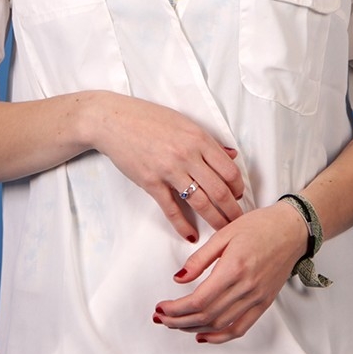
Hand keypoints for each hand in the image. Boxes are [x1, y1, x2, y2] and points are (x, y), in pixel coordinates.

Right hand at [91, 93, 243, 240]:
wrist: (113, 120)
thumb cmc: (147, 118)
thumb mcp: (183, 122)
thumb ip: (208, 140)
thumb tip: (231, 155)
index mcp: (199, 138)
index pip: (229, 170)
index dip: (238, 187)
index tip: (240, 196)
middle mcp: (187, 155)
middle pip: (220, 190)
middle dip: (232, 210)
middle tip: (237, 221)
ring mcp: (169, 170)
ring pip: (200, 202)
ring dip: (215, 220)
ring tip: (222, 231)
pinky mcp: (151, 182)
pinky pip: (172, 209)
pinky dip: (183, 225)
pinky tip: (191, 235)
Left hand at [152, 202, 307, 342]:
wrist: (292, 230)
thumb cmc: (260, 226)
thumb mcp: (224, 233)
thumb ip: (200, 258)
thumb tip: (179, 278)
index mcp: (234, 268)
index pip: (199, 299)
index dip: (176, 309)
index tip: (161, 308)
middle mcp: (246, 287)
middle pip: (206, 315)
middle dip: (179, 321)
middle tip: (161, 318)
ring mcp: (256, 298)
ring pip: (220, 325)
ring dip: (194, 328)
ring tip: (176, 325)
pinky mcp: (264, 303)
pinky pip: (240, 328)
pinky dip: (220, 337)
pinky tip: (204, 335)